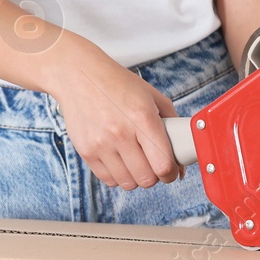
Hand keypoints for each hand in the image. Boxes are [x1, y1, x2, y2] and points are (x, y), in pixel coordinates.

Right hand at [49, 41, 182, 189]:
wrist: (79, 76)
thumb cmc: (117, 84)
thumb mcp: (152, 96)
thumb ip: (172, 124)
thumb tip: (180, 160)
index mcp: (142, 117)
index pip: (163, 164)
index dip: (172, 173)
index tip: (171, 170)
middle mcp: (121, 133)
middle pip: (146, 179)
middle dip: (155, 176)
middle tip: (153, 165)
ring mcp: (101, 144)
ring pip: (127, 183)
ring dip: (136, 178)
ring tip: (135, 163)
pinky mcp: (86, 151)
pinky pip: (108, 179)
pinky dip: (117, 176)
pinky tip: (119, 161)